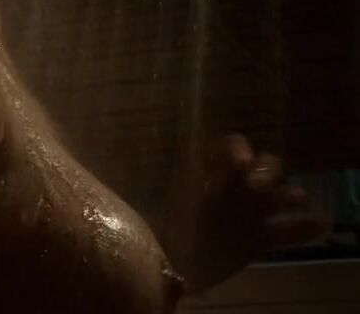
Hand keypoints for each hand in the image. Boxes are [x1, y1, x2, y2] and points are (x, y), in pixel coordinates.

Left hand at [160, 134, 330, 294]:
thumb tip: (94, 160)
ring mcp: (248, 213)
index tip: (238, 161)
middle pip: (263, 167)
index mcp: (209, 173)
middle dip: (266, 170)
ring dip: (288, 194)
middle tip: (257, 186)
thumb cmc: (155, 226)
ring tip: (290, 200)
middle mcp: (233, 188)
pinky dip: (306, 227)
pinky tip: (320, 224)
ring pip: (280, 195)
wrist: (164, 267)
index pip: (231, 148)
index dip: (238, 149)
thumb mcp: (151, 197)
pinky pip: (288, 232)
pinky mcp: (258, 241)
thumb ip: (143, 177)